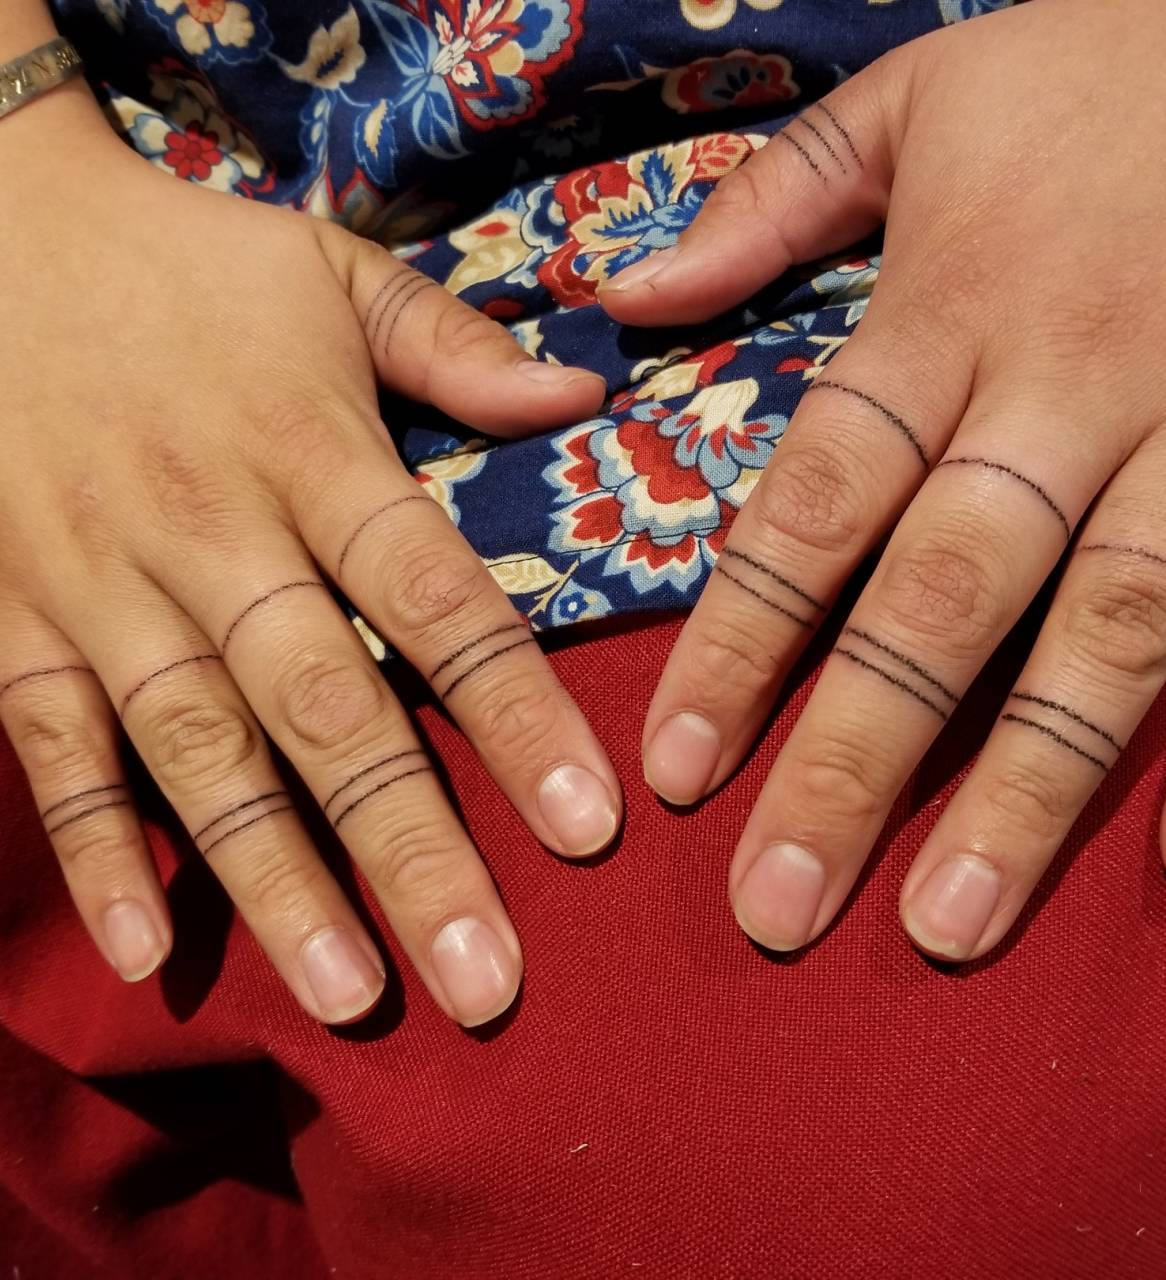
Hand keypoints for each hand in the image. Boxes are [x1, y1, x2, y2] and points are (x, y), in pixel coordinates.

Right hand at [0, 99, 618, 1024]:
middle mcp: (213, 533)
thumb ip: (454, 345)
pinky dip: (95, 845)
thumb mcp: (330, 272)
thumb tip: (583, 401)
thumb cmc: (185, 262)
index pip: (437, 602)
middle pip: (328, 711)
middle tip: (486, 982)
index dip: (517, 716)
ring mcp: (103, 584)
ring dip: (274, 880)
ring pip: (199, 752)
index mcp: (311, 450)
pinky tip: (147, 949)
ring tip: (351, 997)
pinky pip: (50, 743)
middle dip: (411, 851)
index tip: (590, 824)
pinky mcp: (10, 614)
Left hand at [600, 0, 1165, 959]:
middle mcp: (1076, 391)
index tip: (677, 769)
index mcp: (956, 309)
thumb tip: (627, 297)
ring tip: (949, 924)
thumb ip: (767, 204)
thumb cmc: (1107, 63)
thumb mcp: (920, 100)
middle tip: (778, 906)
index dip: (740, 644)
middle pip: (944, 602)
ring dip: (1027, 789)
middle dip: (855, 761)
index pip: (817, 505)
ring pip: (1109, 638)